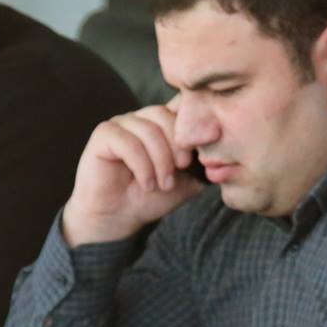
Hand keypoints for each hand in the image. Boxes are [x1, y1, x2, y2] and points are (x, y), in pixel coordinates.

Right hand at [59, 103, 203, 246]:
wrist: (119, 218)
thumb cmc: (150, 198)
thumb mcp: (186, 181)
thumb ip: (202, 164)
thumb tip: (222, 152)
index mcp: (161, 123)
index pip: (180, 107)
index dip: (192, 126)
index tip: (199, 155)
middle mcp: (141, 118)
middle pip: (165, 115)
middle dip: (177, 145)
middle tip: (182, 169)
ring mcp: (121, 123)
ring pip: (148, 129)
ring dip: (160, 160)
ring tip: (163, 183)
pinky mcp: (103, 135)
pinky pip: (127, 141)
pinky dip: (142, 165)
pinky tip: (147, 184)